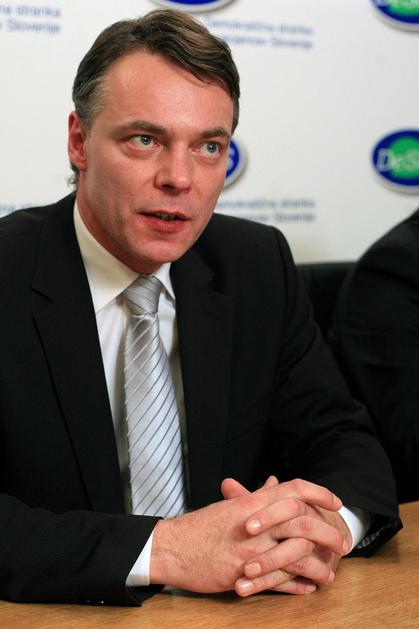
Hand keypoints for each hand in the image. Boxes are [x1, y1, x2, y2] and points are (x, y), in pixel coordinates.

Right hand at [149, 477, 342, 593]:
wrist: (173, 547)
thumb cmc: (201, 526)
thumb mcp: (231, 506)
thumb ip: (257, 496)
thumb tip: (275, 483)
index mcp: (253, 503)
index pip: (294, 490)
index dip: (319, 493)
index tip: (336, 502)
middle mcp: (256, 524)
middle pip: (303, 521)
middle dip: (328, 532)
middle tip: (342, 541)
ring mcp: (251, 550)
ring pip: (296, 554)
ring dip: (317, 564)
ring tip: (329, 571)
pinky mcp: (243, 575)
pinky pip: (279, 582)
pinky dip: (298, 586)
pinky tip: (309, 588)